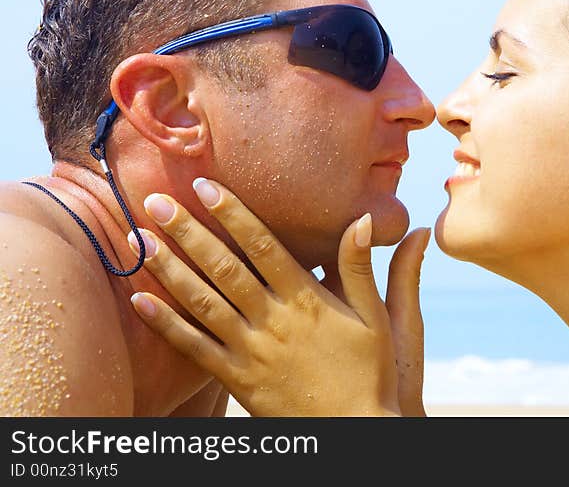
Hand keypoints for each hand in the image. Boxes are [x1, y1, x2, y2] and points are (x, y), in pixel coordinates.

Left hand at [128, 178, 430, 416]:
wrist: (355, 432)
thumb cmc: (370, 372)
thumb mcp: (377, 316)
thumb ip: (360, 268)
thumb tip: (363, 220)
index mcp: (306, 300)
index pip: (264, 247)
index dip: (234, 214)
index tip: (206, 187)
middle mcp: (273, 321)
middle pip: (224, 269)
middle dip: (188, 232)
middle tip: (155, 202)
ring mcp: (251, 351)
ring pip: (203, 304)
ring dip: (170, 269)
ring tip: (141, 240)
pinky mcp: (238, 380)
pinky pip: (195, 349)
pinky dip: (166, 325)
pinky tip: (141, 301)